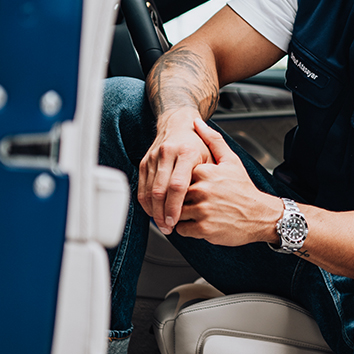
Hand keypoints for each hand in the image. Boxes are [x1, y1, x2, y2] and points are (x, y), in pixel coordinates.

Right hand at [138, 111, 211, 233]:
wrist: (178, 124)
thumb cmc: (198, 145)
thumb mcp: (211, 156)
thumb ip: (210, 178)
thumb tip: (210, 203)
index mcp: (187, 153)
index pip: (177, 185)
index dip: (175, 207)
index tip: (175, 222)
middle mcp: (168, 153)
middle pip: (160, 190)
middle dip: (162, 213)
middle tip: (168, 228)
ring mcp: (153, 157)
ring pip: (148, 190)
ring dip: (153, 211)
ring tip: (162, 225)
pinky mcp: (144, 162)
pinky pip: (142, 187)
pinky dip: (146, 203)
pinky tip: (154, 212)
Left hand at [174, 118, 281, 244]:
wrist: (261, 216)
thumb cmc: (244, 189)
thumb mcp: (231, 161)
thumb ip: (213, 140)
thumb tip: (197, 122)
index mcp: (205, 171)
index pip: (179, 177)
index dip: (185, 184)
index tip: (196, 188)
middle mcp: (202, 189)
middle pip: (176, 196)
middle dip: (183, 201)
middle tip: (198, 203)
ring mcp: (203, 210)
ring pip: (176, 213)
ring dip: (184, 216)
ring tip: (200, 213)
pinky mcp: (204, 229)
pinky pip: (182, 230)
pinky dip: (187, 229)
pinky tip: (202, 223)